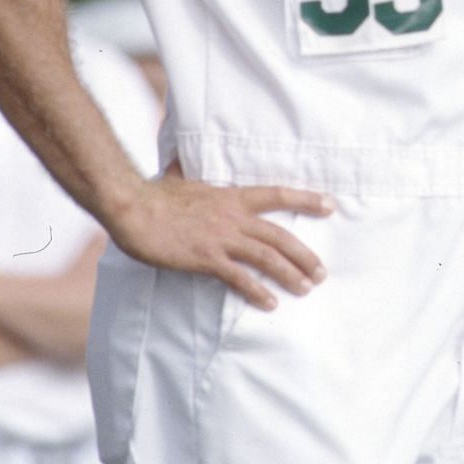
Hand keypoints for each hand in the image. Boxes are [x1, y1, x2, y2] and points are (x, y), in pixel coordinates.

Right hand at [106, 160, 334, 309]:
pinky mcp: (206, 259)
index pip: (278, 195)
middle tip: (322, 272)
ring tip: (306, 288)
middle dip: (304, 255)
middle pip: (280, 236)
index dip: (306, 200)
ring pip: (267, 257)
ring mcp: (221, 239)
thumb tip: (182, 160)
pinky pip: (239, 278)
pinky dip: (257, 291)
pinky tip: (270, 303)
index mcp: (232, 197)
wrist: (132, 207)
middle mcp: (234, 217)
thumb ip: (191, 173)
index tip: (330, 206)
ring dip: (290, 275)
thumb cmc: (154, 195)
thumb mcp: (182, 178)